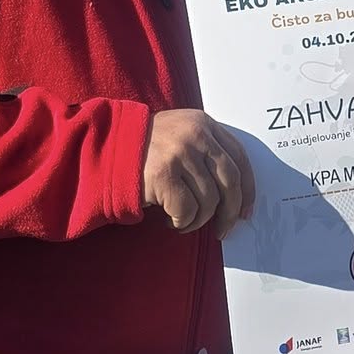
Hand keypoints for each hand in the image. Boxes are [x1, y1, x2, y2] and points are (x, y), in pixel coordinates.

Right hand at [142, 110, 254, 240]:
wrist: (105, 149)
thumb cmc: (147, 149)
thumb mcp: (180, 135)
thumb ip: (207, 152)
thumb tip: (238, 197)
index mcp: (204, 123)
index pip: (239, 157)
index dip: (248, 187)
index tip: (246, 209)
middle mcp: (195, 135)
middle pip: (230, 181)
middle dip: (230, 212)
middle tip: (223, 230)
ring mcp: (180, 154)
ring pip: (209, 200)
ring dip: (198, 220)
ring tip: (184, 221)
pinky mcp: (164, 175)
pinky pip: (187, 211)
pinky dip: (182, 223)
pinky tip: (170, 220)